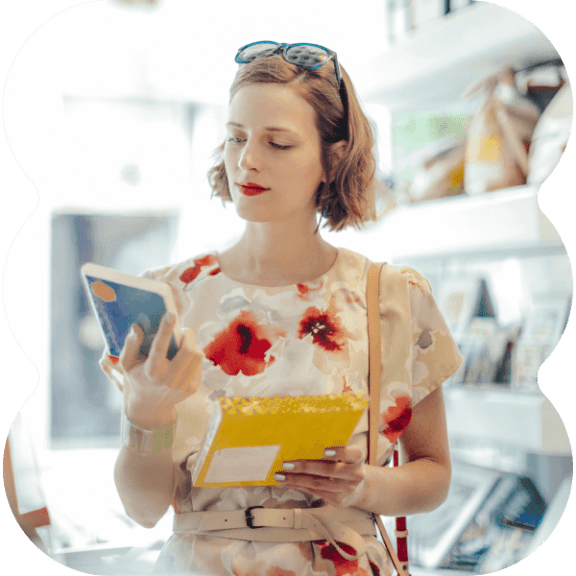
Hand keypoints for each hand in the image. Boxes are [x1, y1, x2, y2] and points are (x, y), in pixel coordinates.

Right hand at [103, 312, 202, 426]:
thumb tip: (137, 327)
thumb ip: (130, 345)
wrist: (151, 406)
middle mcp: (169, 380)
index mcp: (151, 372)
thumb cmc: (138, 377)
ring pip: (197, 354)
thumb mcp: (127, 364)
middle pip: (188, 350)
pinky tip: (183, 358)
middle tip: (181, 330)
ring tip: (181, 344)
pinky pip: (199, 363)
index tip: (170, 314)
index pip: (159, 348)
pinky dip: (193, 356)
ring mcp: (184, 386)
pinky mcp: (193, 388)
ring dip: (191, 344)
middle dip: (187, 335)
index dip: (165, 330)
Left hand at [275, 446, 366, 507]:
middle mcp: (356, 475)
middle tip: (286, 464)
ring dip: (296, 479)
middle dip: (305, 467)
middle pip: (329, 470)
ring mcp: (347, 490)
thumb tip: (304, 434)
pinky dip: (299, 486)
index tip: (324, 451)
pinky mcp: (338, 500)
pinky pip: (315, 492)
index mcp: (358, 457)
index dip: (339, 452)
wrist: (358, 486)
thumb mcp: (344, 452)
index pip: (353, 454)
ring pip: (318, 483)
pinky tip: (287, 482)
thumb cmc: (345, 461)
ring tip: (280, 475)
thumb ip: (332, 443)